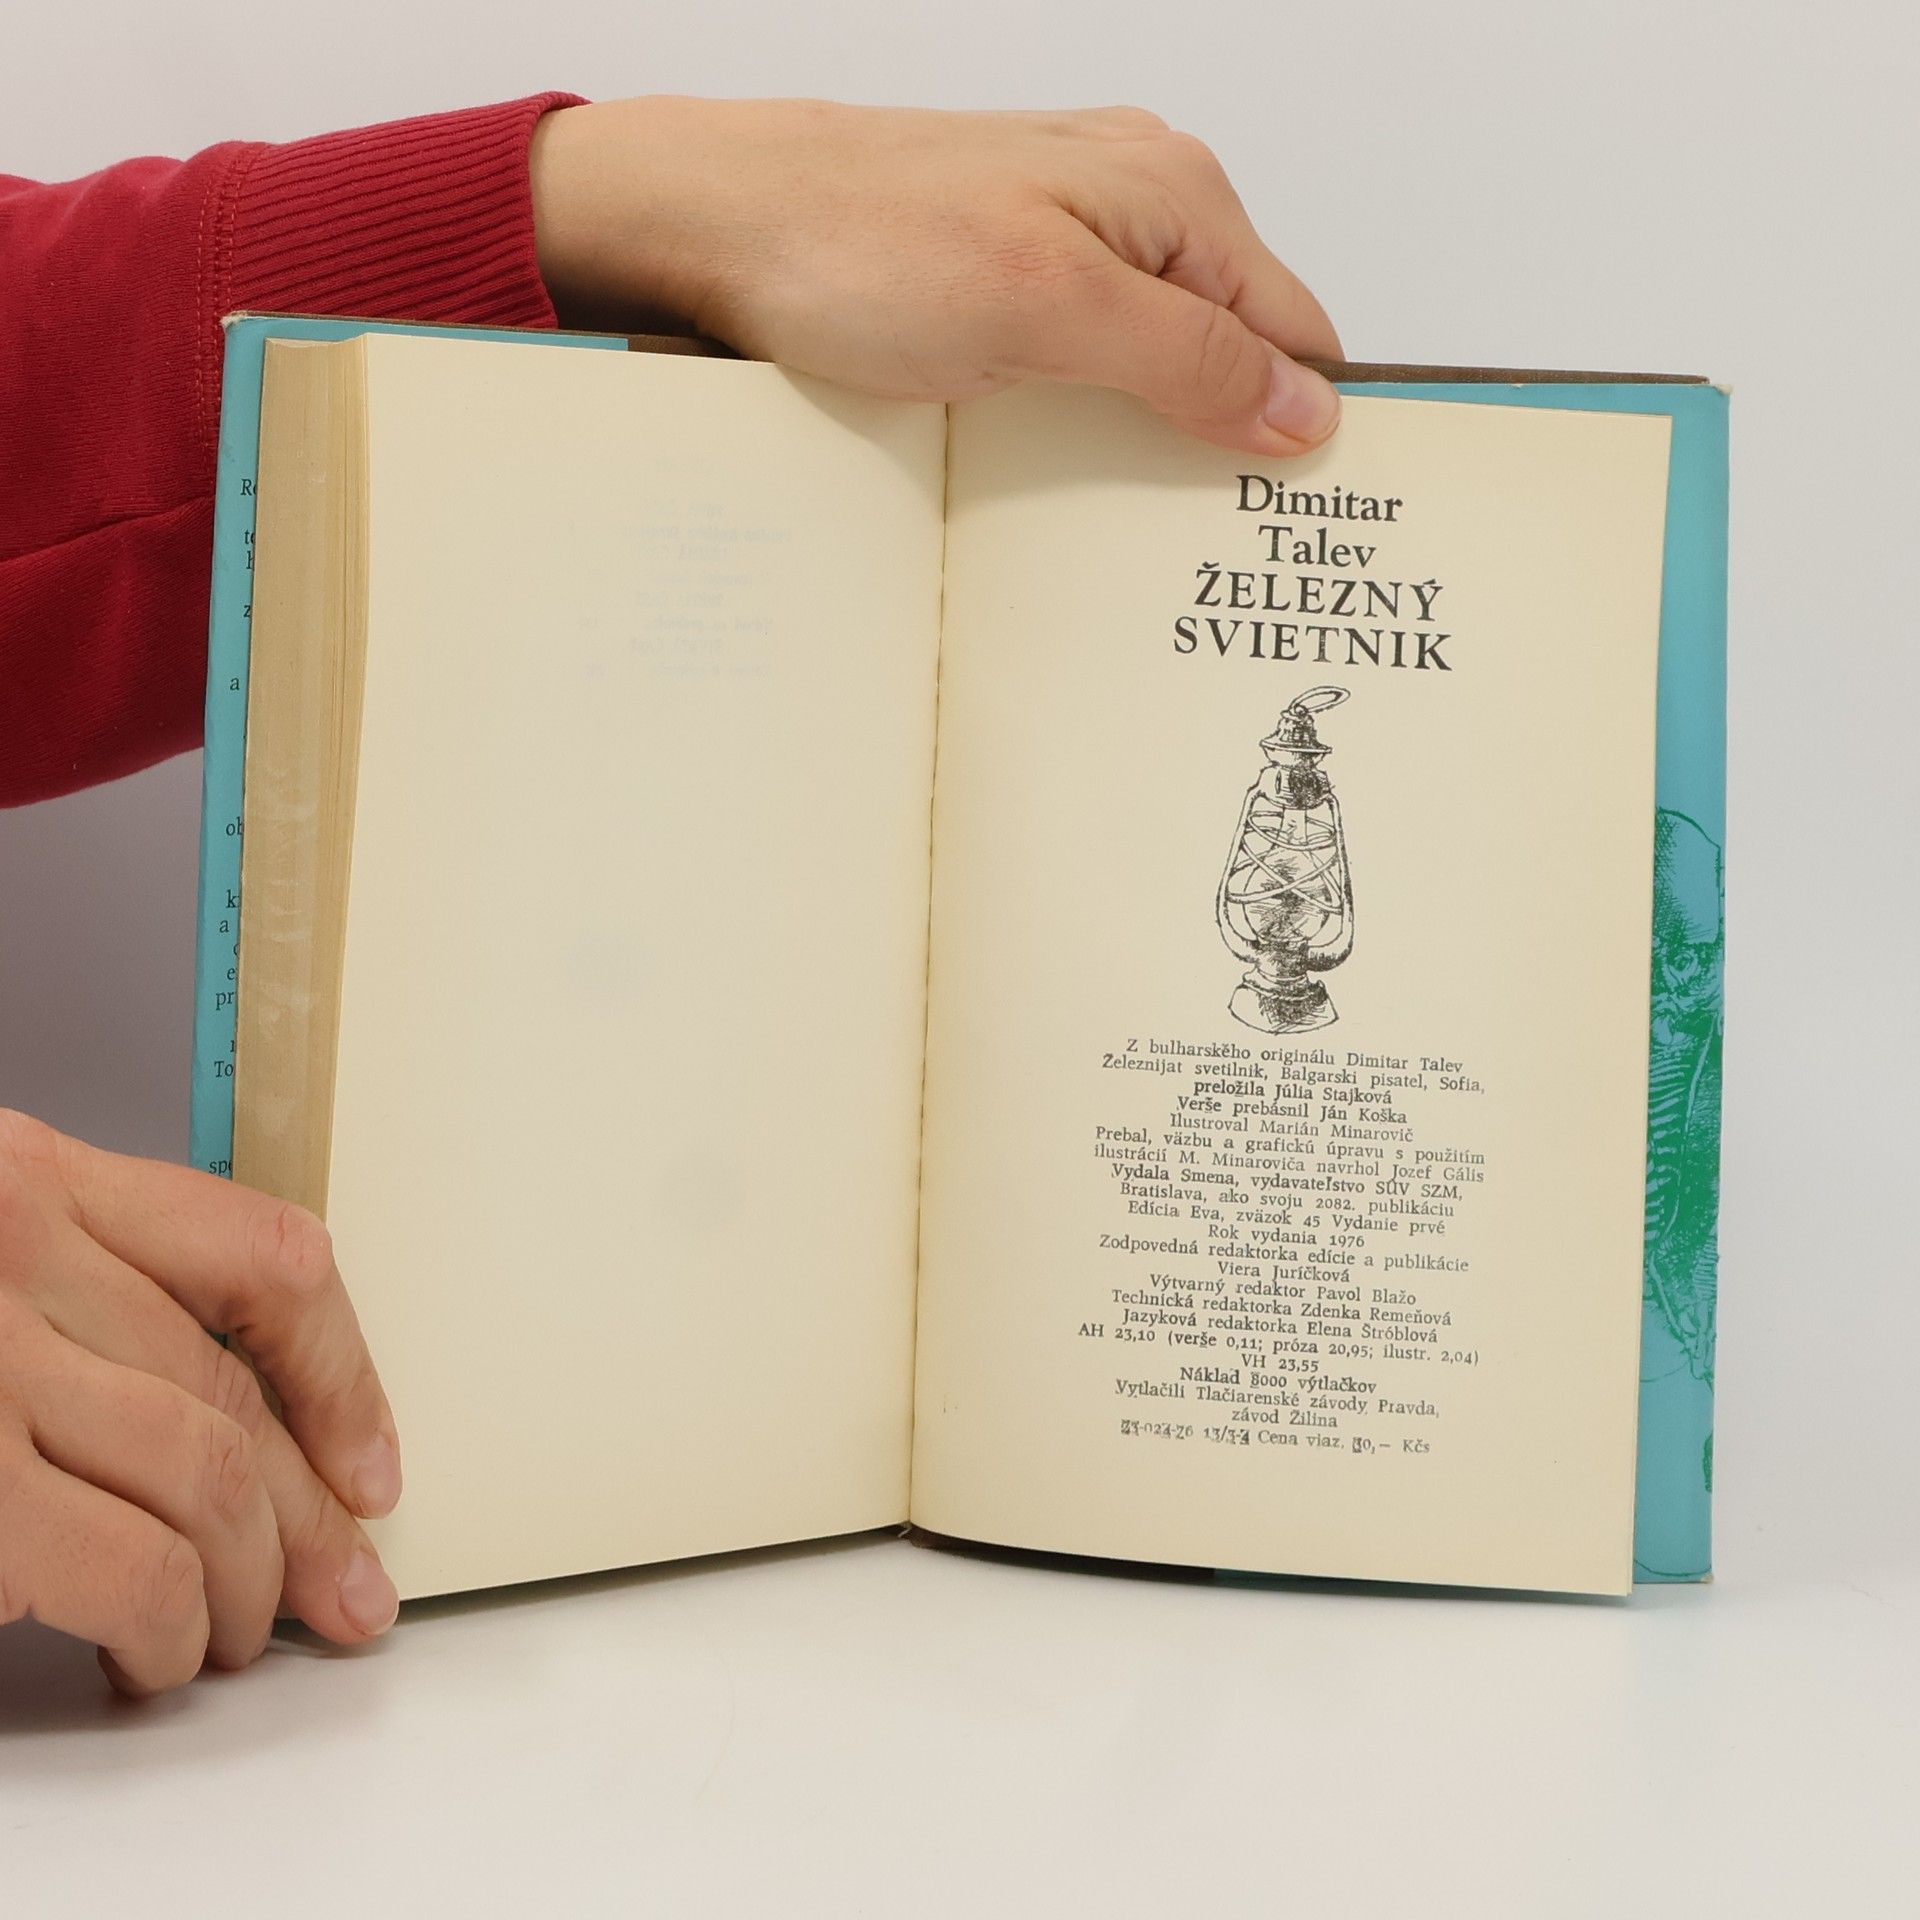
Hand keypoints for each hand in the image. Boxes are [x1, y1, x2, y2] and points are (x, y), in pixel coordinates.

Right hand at [0, 1111, 400, 1695]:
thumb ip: (54, 1289)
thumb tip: (187, 1421)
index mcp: (26, 1175)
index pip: (262, 1257)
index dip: (342, 1371)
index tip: (370, 1456)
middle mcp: (13, 1246)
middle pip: (237, 1388)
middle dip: (315, 1510)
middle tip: (352, 1586)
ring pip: (207, 1472)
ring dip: (251, 1577)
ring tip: (243, 1637)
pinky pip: (128, 1564)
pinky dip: (169, 1624)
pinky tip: (156, 1655)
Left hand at [530, 99, 1342, 456]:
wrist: (711, 221)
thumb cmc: (859, 243)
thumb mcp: (1049, 310)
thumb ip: (1190, 356)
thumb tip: (1304, 409)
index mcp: (1175, 200)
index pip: (1296, 333)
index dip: (1303, 430)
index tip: (1295, 529)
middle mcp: (1134, 208)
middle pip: (1231, 352)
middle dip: (1228, 447)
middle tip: (1210, 553)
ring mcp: (1064, 242)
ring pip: (1156, 366)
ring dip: (1151, 445)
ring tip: (1135, 533)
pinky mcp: (1004, 281)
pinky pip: (1084, 366)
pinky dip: (1087, 424)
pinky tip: (1062, 477)